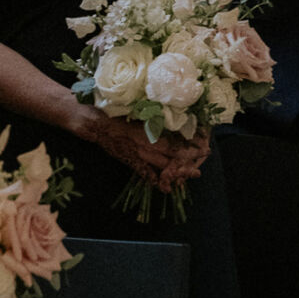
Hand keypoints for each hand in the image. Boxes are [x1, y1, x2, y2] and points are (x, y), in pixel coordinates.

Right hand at [76, 105, 207, 187]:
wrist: (94, 123)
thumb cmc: (115, 111)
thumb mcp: (138, 109)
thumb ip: (154, 115)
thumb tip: (171, 116)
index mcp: (150, 130)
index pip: (175, 141)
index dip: (191, 144)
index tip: (204, 143)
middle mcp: (147, 145)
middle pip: (173, 156)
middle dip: (189, 160)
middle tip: (203, 162)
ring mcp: (139, 155)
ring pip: (162, 167)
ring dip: (177, 172)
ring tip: (191, 175)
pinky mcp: (130, 161)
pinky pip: (146, 174)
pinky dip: (156, 181)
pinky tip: (165, 188)